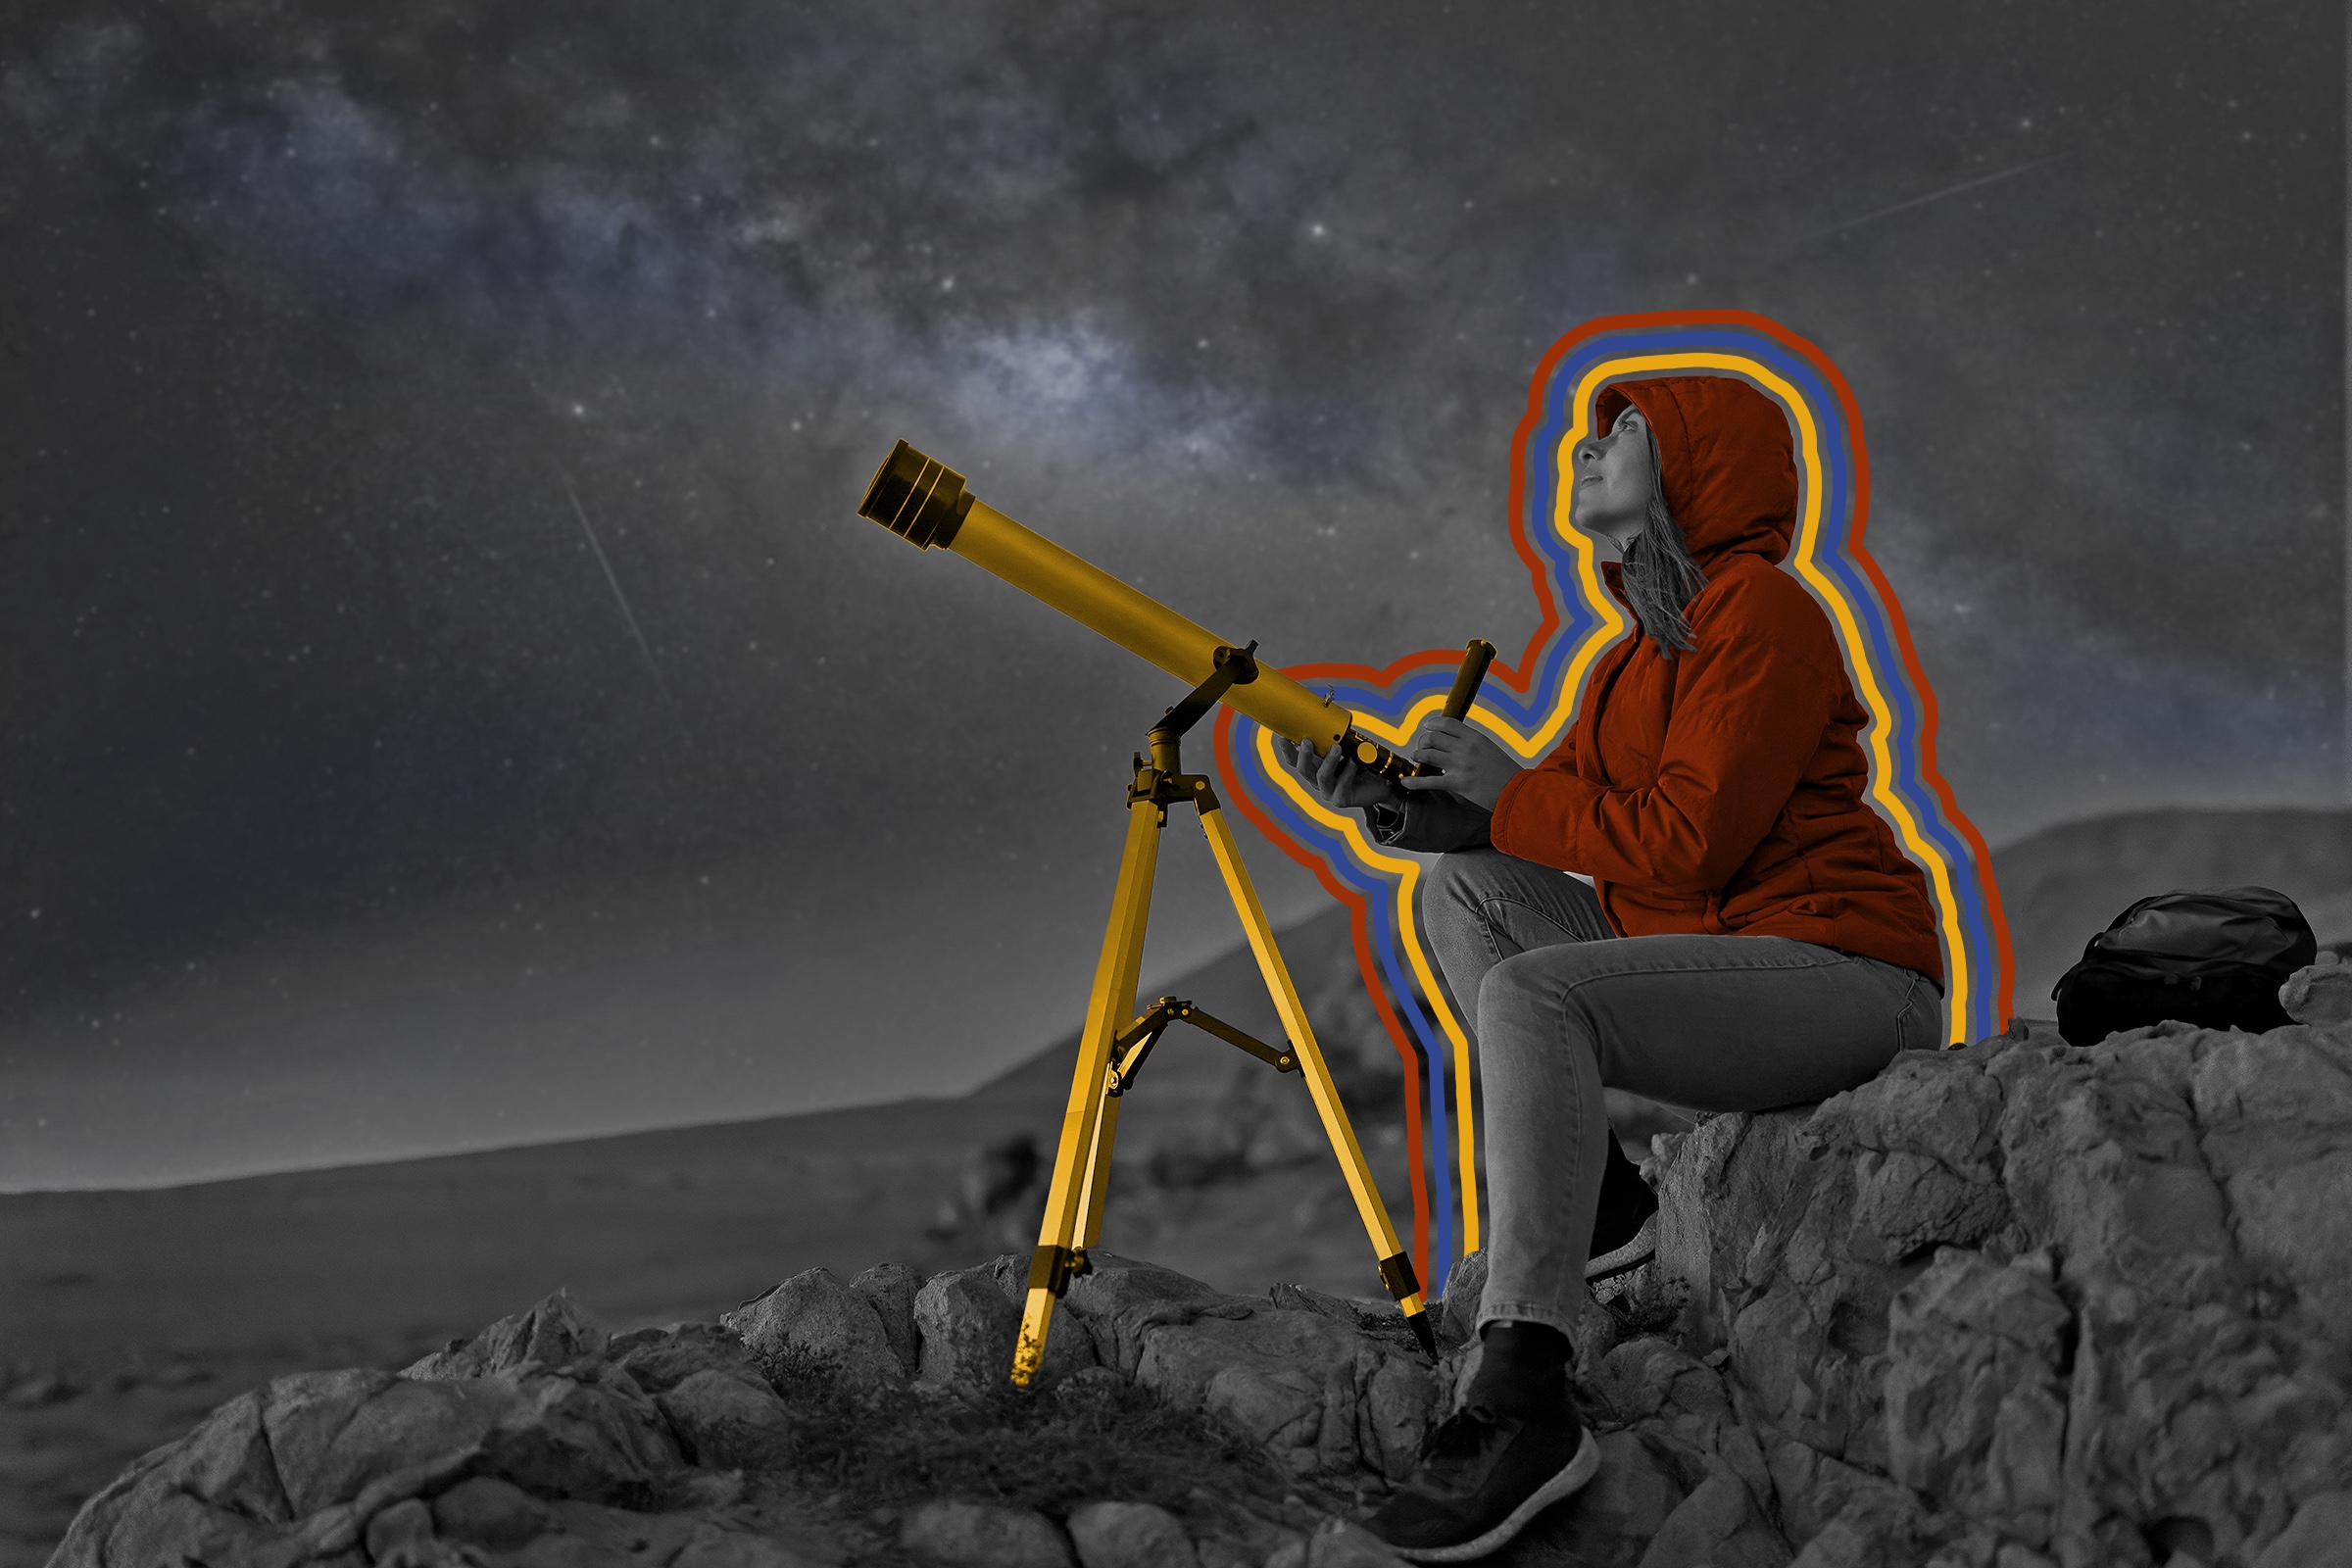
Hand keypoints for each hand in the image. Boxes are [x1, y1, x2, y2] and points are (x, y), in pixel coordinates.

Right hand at [1275, 735, 1402, 809]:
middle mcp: (1317, 781)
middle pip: (1303, 770)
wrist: (1381, 784)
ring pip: (1322, 777)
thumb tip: (1329, 719)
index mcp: (1314, 768)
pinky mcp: (1341, 799)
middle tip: (1307, 741)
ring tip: (1336, 748)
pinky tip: (1354, 761)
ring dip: (1328, 761)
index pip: (1294, 761)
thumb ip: (1335, 739)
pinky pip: (1342, 785)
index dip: (1287, 750)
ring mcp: (1328, 792)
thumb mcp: (1347, 748)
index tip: (1282, 736)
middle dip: (1303, 755)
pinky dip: (1348, 771)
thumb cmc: (1361, 764)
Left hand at [1398, 716, 1521, 810]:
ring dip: (1418, 756)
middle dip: (1423, 741)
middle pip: (1433, 738)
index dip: (1433, 724)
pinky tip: (1405, 782)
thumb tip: (1455, 741)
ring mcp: (1460, 765)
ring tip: (1416, 758)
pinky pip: (1429, 781)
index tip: (1427, 727)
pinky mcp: (1457, 784)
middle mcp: (1466, 748)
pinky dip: (1414, 781)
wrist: (1517, 791)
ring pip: (1428, 755)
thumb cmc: (1506, 772)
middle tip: (1421, 747)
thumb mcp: (1490, 749)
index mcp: (1475, 737)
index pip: (1447, 723)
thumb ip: (1472, 743)